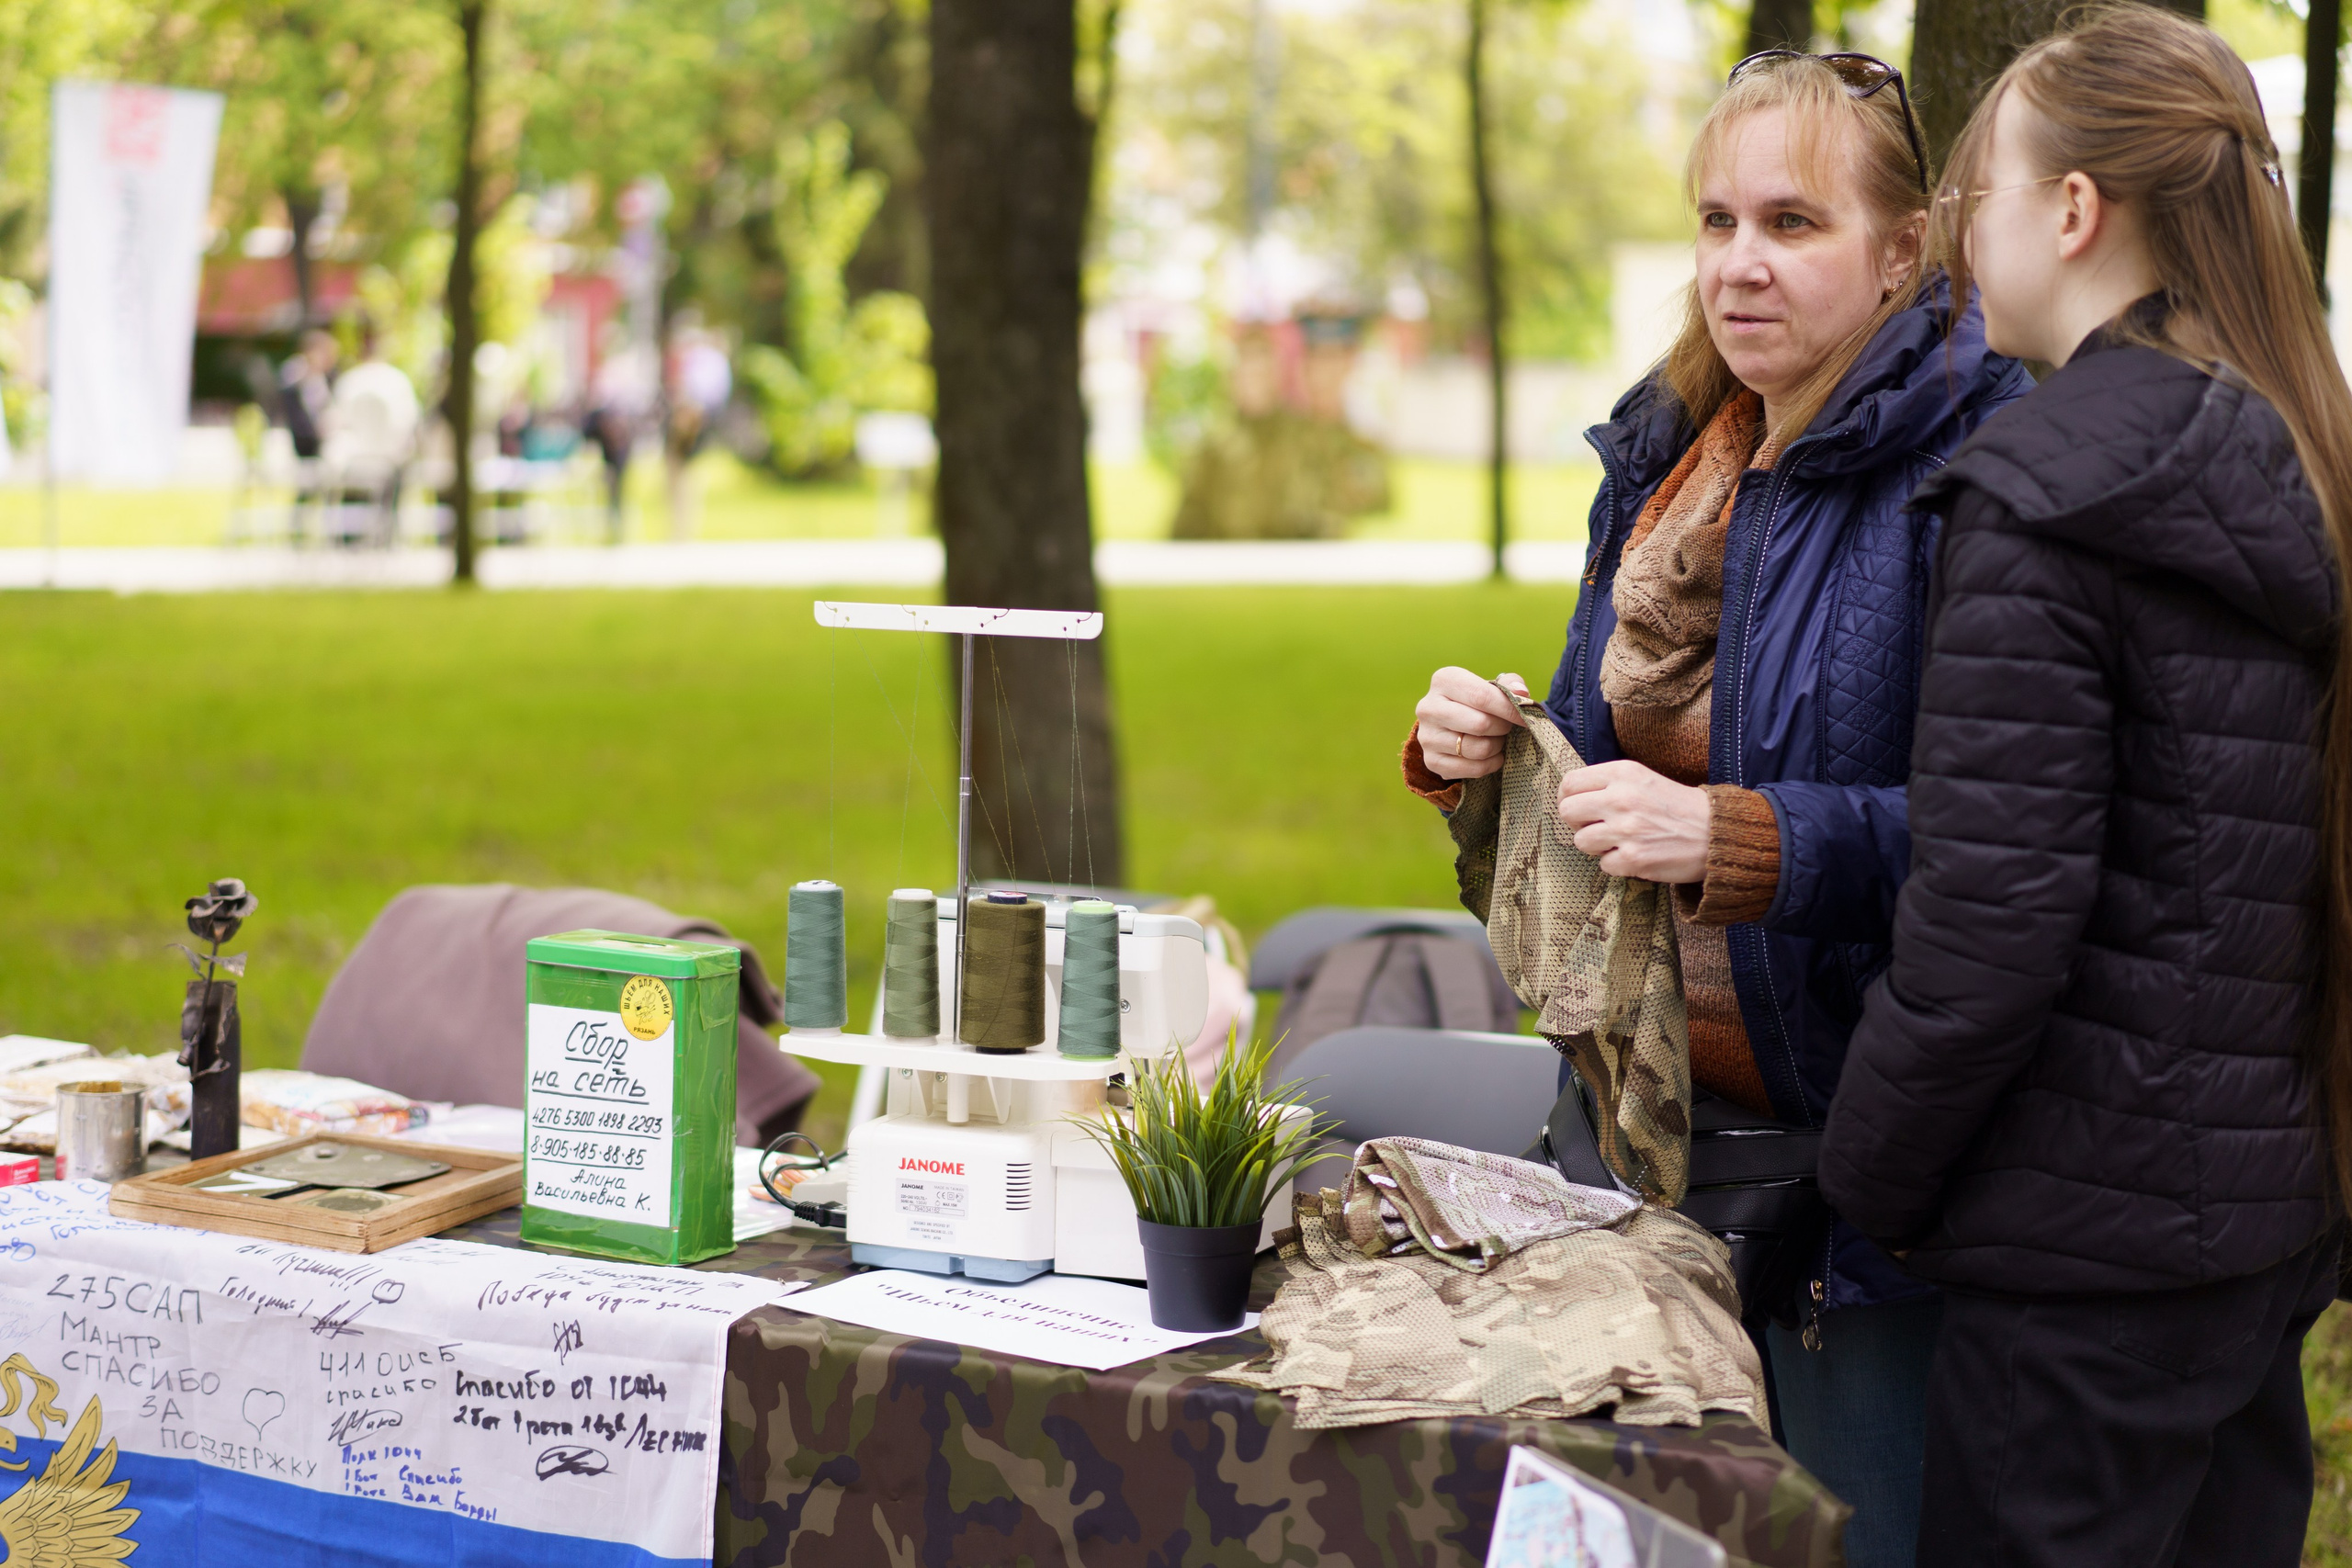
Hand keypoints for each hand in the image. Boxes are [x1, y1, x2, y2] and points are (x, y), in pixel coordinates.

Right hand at [1415, 667, 1528, 779]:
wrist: (1450, 724)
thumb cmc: (1476, 701)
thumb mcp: (1491, 685)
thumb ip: (1510, 684)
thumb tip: (1521, 694)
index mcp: (1444, 680)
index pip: (1482, 697)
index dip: (1510, 709)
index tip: (1527, 718)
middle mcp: (1428, 707)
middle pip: (1481, 724)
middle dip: (1503, 728)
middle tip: (1506, 727)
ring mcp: (1427, 737)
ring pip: (1478, 749)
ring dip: (1497, 746)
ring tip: (1496, 739)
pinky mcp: (1432, 761)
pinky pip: (1473, 769)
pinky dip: (1490, 764)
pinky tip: (1491, 755)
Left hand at [1558, 760, 1709, 882]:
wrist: (1716, 832)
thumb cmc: (1677, 806)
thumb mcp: (1643, 779)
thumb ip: (1608, 783)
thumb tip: (1570, 796)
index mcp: (1622, 774)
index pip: (1569, 783)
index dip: (1568, 798)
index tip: (1580, 808)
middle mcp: (1621, 798)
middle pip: (1566, 812)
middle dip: (1577, 823)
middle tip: (1596, 827)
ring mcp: (1627, 830)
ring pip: (1580, 841)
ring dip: (1596, 846)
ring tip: (1619, 842)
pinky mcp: (1634, 858)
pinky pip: (1603, 865)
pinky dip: (1616, 864)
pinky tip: (1635, 855)